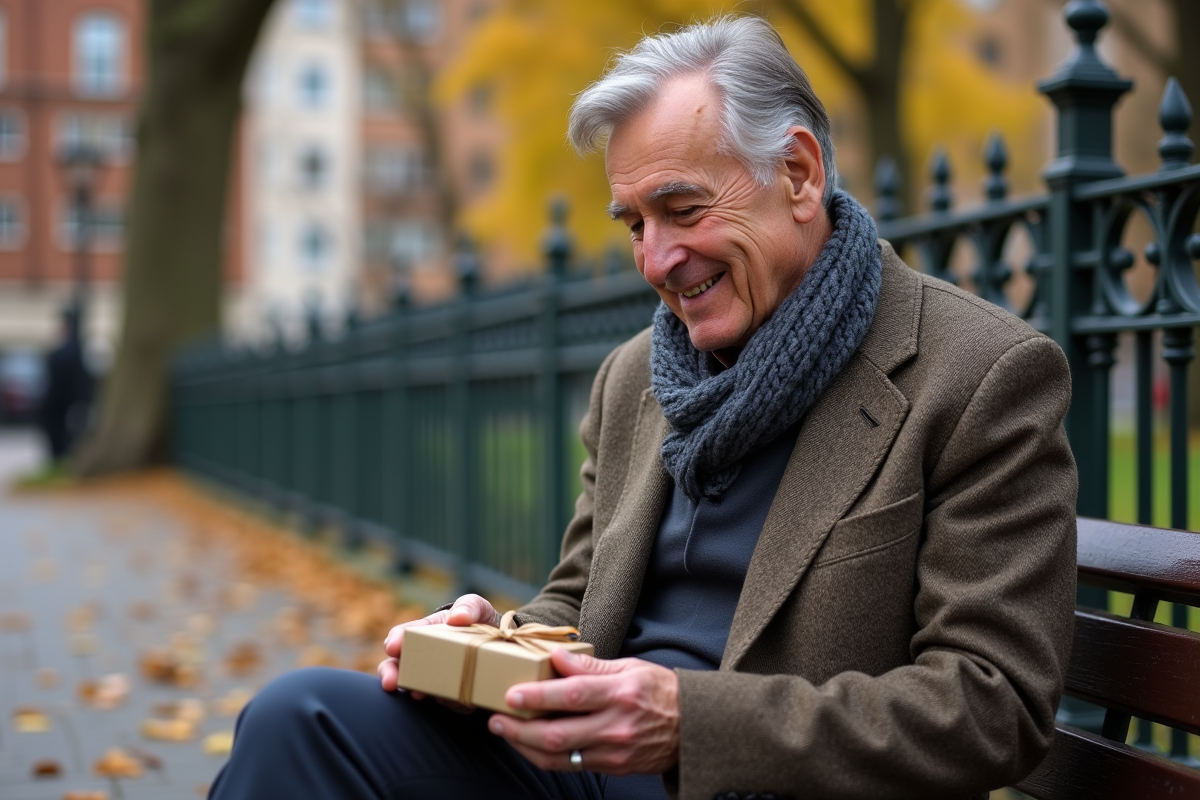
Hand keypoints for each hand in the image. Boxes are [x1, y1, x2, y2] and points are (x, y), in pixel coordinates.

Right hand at [377, 594, 500, 693]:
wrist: (500, 645)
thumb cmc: (480, 622)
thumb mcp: (476, 607)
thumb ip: (469, 606)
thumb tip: (457, 617)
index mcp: (424, 631)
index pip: (401, 635)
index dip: (395, 640)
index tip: (393, 646)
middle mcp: (421, 657)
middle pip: (395, 666)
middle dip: (390, 673)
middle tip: (391, 682)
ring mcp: (431, 678)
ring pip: (412, 688)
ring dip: (412, 691)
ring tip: (418, 694)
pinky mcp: (448, 697)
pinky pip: (442, 702)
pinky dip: (445, 701)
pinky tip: (452, 699)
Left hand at [487, 651, 679, 775]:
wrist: (693, 728)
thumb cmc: (659, 690)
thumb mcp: (629, 667)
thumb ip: (590, 665)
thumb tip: (556, 656)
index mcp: (620, 693)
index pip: (572, 696)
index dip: (538, 697)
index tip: (511, 694)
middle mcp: (616, 726)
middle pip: (557, 734)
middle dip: (520, 729)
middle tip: (496, 719)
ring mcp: (614, 752)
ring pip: (559, 756)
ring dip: (525, 746)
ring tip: (505, 731)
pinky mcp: (613, 768)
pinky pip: (571, 765)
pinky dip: (545, 756)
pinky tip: (528, 745)